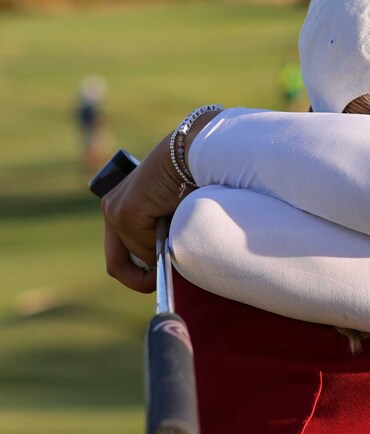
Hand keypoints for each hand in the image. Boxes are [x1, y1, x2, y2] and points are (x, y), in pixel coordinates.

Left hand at [101, 133, 186, 290]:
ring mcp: (115, 211)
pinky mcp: (126, 212)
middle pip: (117, 264)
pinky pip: (146, 246)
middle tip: (165, 280)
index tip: (157, 282)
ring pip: (138, 256)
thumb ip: (163, 238)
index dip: (136, 275)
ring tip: (181, 231)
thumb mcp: (172, 216)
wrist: (194, 152)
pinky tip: (178, 222)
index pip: (118, 256)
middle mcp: (111, 208)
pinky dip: (166, 244)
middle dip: (144, 277)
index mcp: (120, 207)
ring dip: (163, 254)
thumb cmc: (193, 180)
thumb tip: (166, 270)